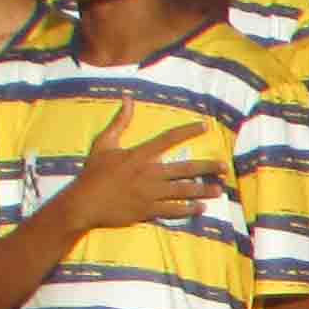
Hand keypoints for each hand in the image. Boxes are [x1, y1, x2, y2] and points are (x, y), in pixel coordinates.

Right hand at [50, 108, 215, 237]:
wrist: (83, 204)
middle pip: (185, 169)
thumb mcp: (103, 144)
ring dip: (203, 190)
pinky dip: (188, 209)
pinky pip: (173, 210)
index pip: (168, 139)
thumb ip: (119, 122)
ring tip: (219, 190)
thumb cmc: (93, 173)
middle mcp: (149, 173)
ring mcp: (150, 193)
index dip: (188, 131)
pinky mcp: (148, 210)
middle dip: (207, 168)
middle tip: (224, 167)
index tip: (205, 126)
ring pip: (183, 191)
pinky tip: (201, 208)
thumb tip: (128, 98)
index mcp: (139, 155)